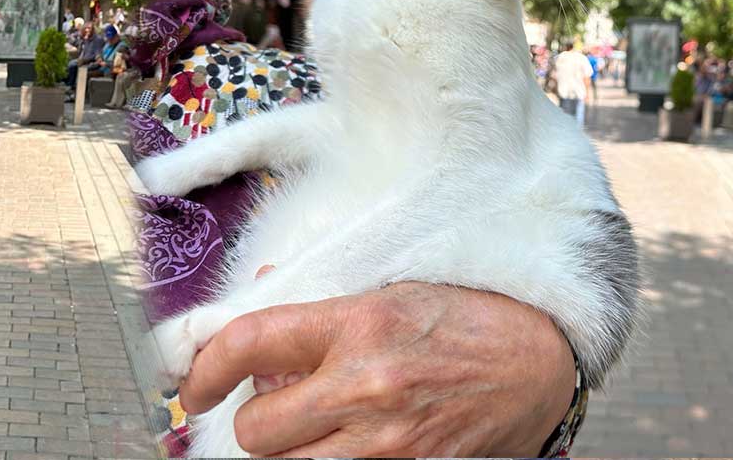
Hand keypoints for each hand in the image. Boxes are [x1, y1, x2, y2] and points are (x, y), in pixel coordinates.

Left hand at [178, 282, 574, 457]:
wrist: (540, 363)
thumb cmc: (463, 318)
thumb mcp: (387, 288)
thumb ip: (316, 300)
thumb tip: (257, 293)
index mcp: (356, 325)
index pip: (248, 344)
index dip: (204, 369)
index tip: (192, 385)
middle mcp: (366, 387)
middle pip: (257, 430)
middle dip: (255, 418)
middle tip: (279, 400)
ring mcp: (389, 443)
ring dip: (286, 452)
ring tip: (313, 425)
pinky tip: (345, 443)